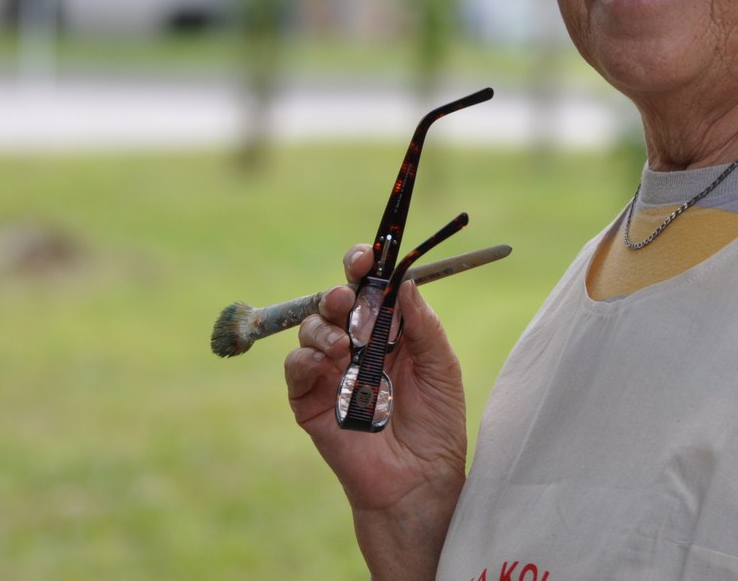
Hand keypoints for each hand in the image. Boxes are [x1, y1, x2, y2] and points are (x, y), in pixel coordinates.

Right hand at [285, 245, 467, 579]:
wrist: (418, 480)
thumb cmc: (436, 424)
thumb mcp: (440, 366)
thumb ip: (423, 324)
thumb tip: (406, 281)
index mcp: (388, 330)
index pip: (370, 287)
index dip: (366, 267)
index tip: (368, 257)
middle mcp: (356, 343)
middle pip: (335, 299)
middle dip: (338, 288)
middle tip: (347, 291)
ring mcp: (331, 370)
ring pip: (312, 326)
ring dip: (324, 325)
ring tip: (344, 343)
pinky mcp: (310, 399)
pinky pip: (296, 366)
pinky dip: (306, 357)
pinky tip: (326, 362)